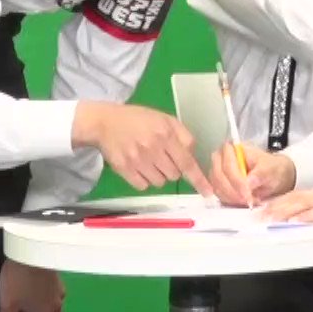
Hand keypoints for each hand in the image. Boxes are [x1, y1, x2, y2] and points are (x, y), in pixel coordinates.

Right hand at [73, 102, 213, 198]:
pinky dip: (143, 180)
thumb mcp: (163, 119)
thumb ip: (182, 135)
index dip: (199, 179)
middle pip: (174, 175)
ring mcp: (137, 160)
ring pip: (160, 182)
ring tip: (148, 160)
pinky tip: (137, 166)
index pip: (187, 162)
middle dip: (172, 168)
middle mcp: (153, 148)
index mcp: (165, 134)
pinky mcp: (124, 169)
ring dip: (158, 175)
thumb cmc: (137, 119)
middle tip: (160, 157)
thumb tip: (192, 155)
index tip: (208, 193)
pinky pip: (143, 186)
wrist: (104, 122)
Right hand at [212, 143, 295, 207]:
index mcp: (231, 149)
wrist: (272, 175)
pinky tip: (244, 202)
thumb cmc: (270, 168)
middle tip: (249, 201)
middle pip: (219, 178)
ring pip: (217, 189)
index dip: (236, 182)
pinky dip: (231, 202)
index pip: (228, 166)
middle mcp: (219, 158)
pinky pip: (219, 196)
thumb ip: (260, 174)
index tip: (247, 194)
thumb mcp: (270, 168)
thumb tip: (248, 183)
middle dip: (233, 193)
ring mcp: (216, 172)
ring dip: (233, 199)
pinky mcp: (217, 185)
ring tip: (250, 201)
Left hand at [261, 182, 312, 227]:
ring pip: (305, 203)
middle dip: (276, 205)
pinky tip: (293, 220)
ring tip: (266, 217)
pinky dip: (306, 215)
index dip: (285, 201)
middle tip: (257, 213)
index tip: (268, 207)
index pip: (305, 196)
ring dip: (284, 210)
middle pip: (299, 197)